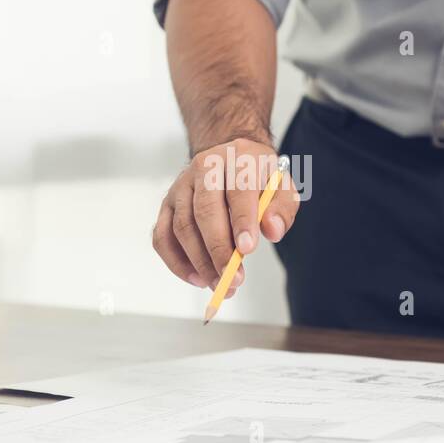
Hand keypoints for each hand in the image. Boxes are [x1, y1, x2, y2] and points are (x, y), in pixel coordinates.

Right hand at [151, 138, 297, 294]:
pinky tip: (197, 279)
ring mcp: (181, 186)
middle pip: (204, 210)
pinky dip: (176, 262)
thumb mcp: (281, 187)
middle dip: (218, 249)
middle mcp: (204, 168)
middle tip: (233, 279)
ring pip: (182, 227)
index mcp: (237, 158)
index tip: (247, 250)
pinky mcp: (167, 205)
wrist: (231, 160)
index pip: (238, 189)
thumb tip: (273, 231)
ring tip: (220, 284)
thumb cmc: (257, 178)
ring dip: (200, 261)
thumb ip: (281, 209)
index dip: (241, 220)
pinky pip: (162, 236)